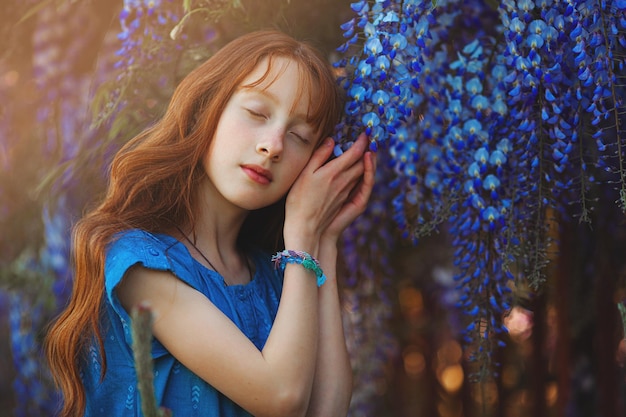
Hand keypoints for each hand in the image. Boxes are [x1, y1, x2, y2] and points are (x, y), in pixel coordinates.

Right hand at [284, 133, 374, 250]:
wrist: (305, 227)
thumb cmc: (299, 200)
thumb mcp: (305, 174)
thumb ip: (319, 156)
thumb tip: (331, 141)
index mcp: (334, 172)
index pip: (355, 152)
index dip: (362, 141)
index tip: (364, 133)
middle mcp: (345, 181)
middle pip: (363, 162)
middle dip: (368, 149)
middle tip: (370, 140)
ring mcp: (348, 192)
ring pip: (364, 173)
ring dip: (368, 161)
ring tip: (369, 151)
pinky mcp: (348, 201)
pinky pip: (361, 184)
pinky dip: (366, 174)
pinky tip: (363, 171)